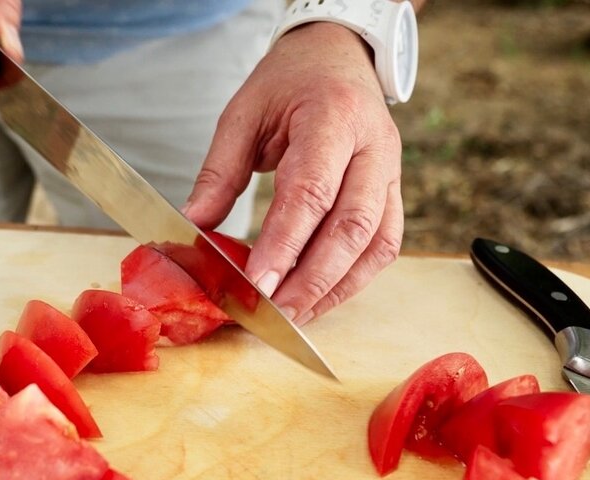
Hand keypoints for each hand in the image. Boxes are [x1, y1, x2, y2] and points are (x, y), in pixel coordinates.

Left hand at [184, 22, 404, 324]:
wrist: (338, 55)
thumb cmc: (290, 83)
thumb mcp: (243, 113)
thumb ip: (219, 172)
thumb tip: (193, 226)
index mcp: (333, 116)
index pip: (311, 191)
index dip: (285, 244)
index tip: (258, 284)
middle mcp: (373, 146)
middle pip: (351, 226)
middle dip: (312, 278)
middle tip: (275, 313)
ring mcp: (392, 171)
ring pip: (376, 243)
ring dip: (336, 287)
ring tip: (296, 315)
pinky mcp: (396, 192)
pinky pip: (384, 246)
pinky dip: (354, 279)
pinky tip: (321, 298)